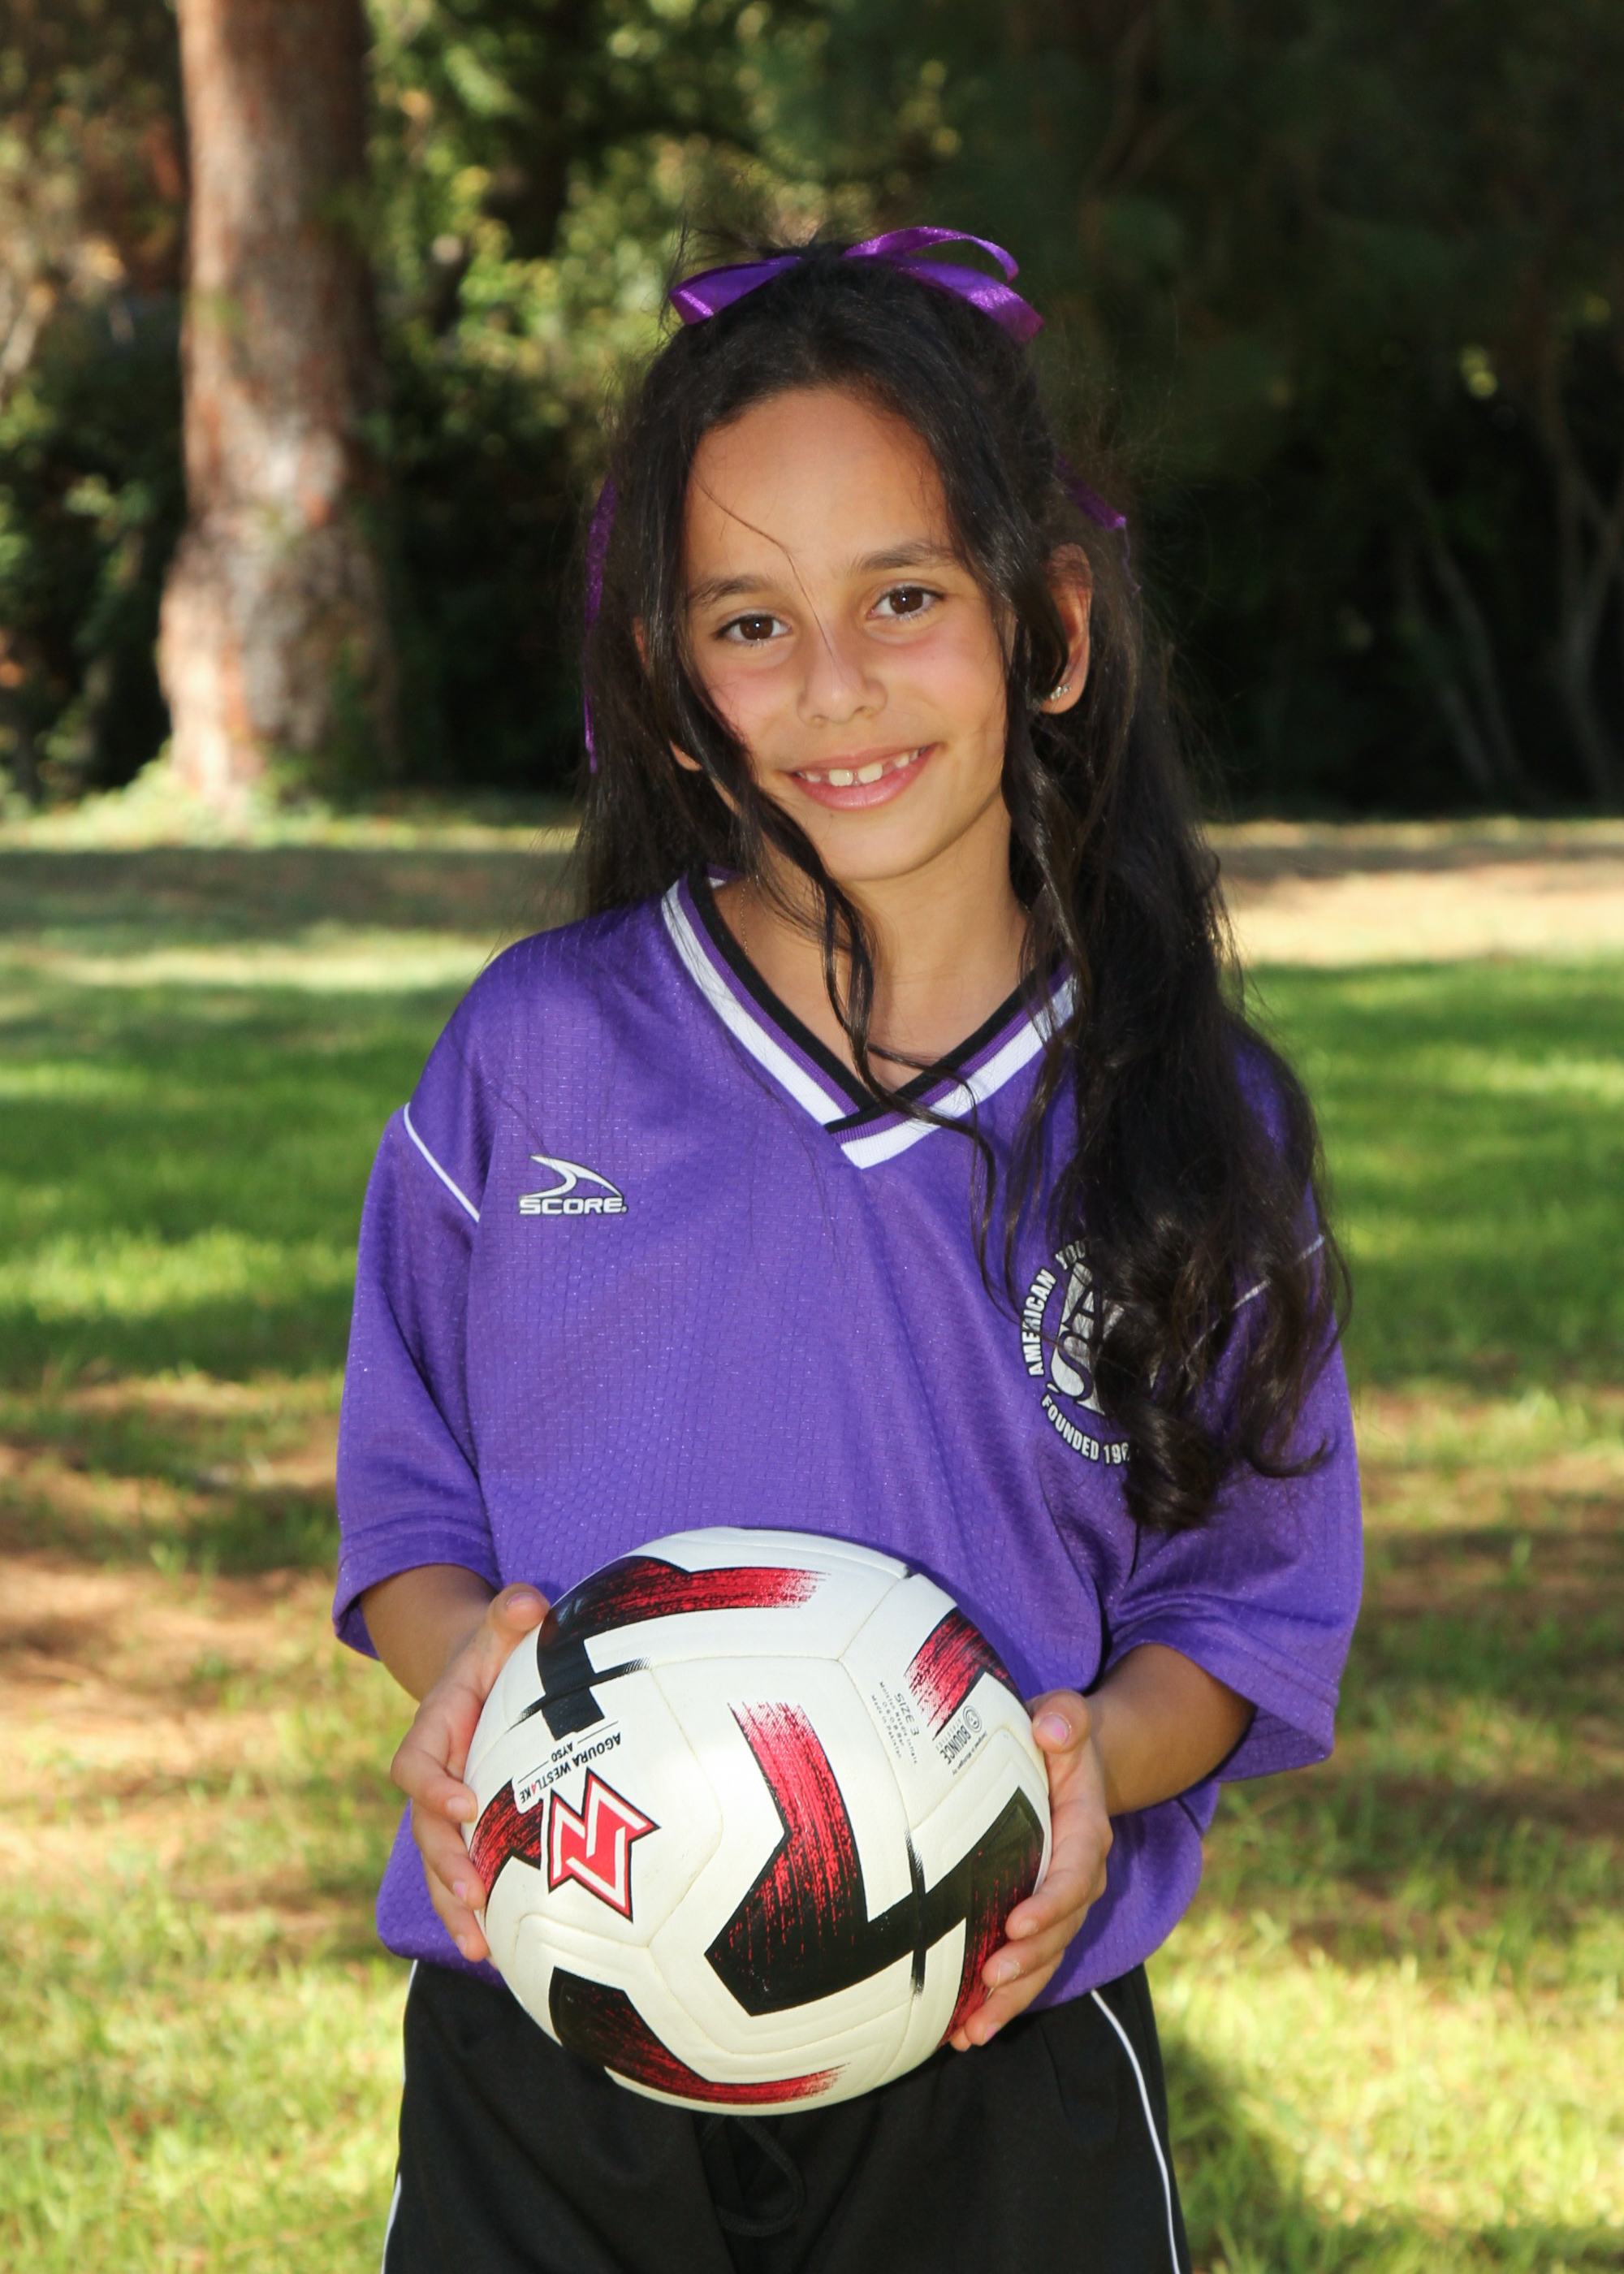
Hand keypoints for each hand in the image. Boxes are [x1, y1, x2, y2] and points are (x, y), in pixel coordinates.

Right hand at [388, 1583, 548, 1962]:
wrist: (489, 1675)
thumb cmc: (501, 1651)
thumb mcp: (502, 1627)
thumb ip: (510, 1614)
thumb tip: (527, 1600)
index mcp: (435, 1729)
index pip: (415, 1762)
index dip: (432, 1786)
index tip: (463, 1803)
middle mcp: (435, 1776)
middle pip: (423, 1829)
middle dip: (444, 1863)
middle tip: (473, 1892)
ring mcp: (448, 1811)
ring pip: (438, 1866)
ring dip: (454, 1906)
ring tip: (479, 1944)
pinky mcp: (470, 1833)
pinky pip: (463, 1877)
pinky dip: (472, 1914)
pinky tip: (496, 1954)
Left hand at [948, 1687, 1110, 2050]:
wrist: (1065, 1761)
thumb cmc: (1056, 1738)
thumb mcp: (1067, 1716)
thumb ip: (1068, 1718)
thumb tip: (1054, 1727)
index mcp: (1084, 1831)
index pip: (1073, 1875)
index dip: (1050, 1904)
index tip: (1017, 1923)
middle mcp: (1077, 1877)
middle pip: (1059, 1931)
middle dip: (1027, 1962)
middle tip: (989, 1980)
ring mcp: (1056, 1905)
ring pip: (1041, 1962)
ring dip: (1010, 1999)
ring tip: (972, 2030)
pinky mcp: (1033, 1920)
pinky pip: (1023, 1967)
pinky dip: (996, 2002)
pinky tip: (961, 2031)